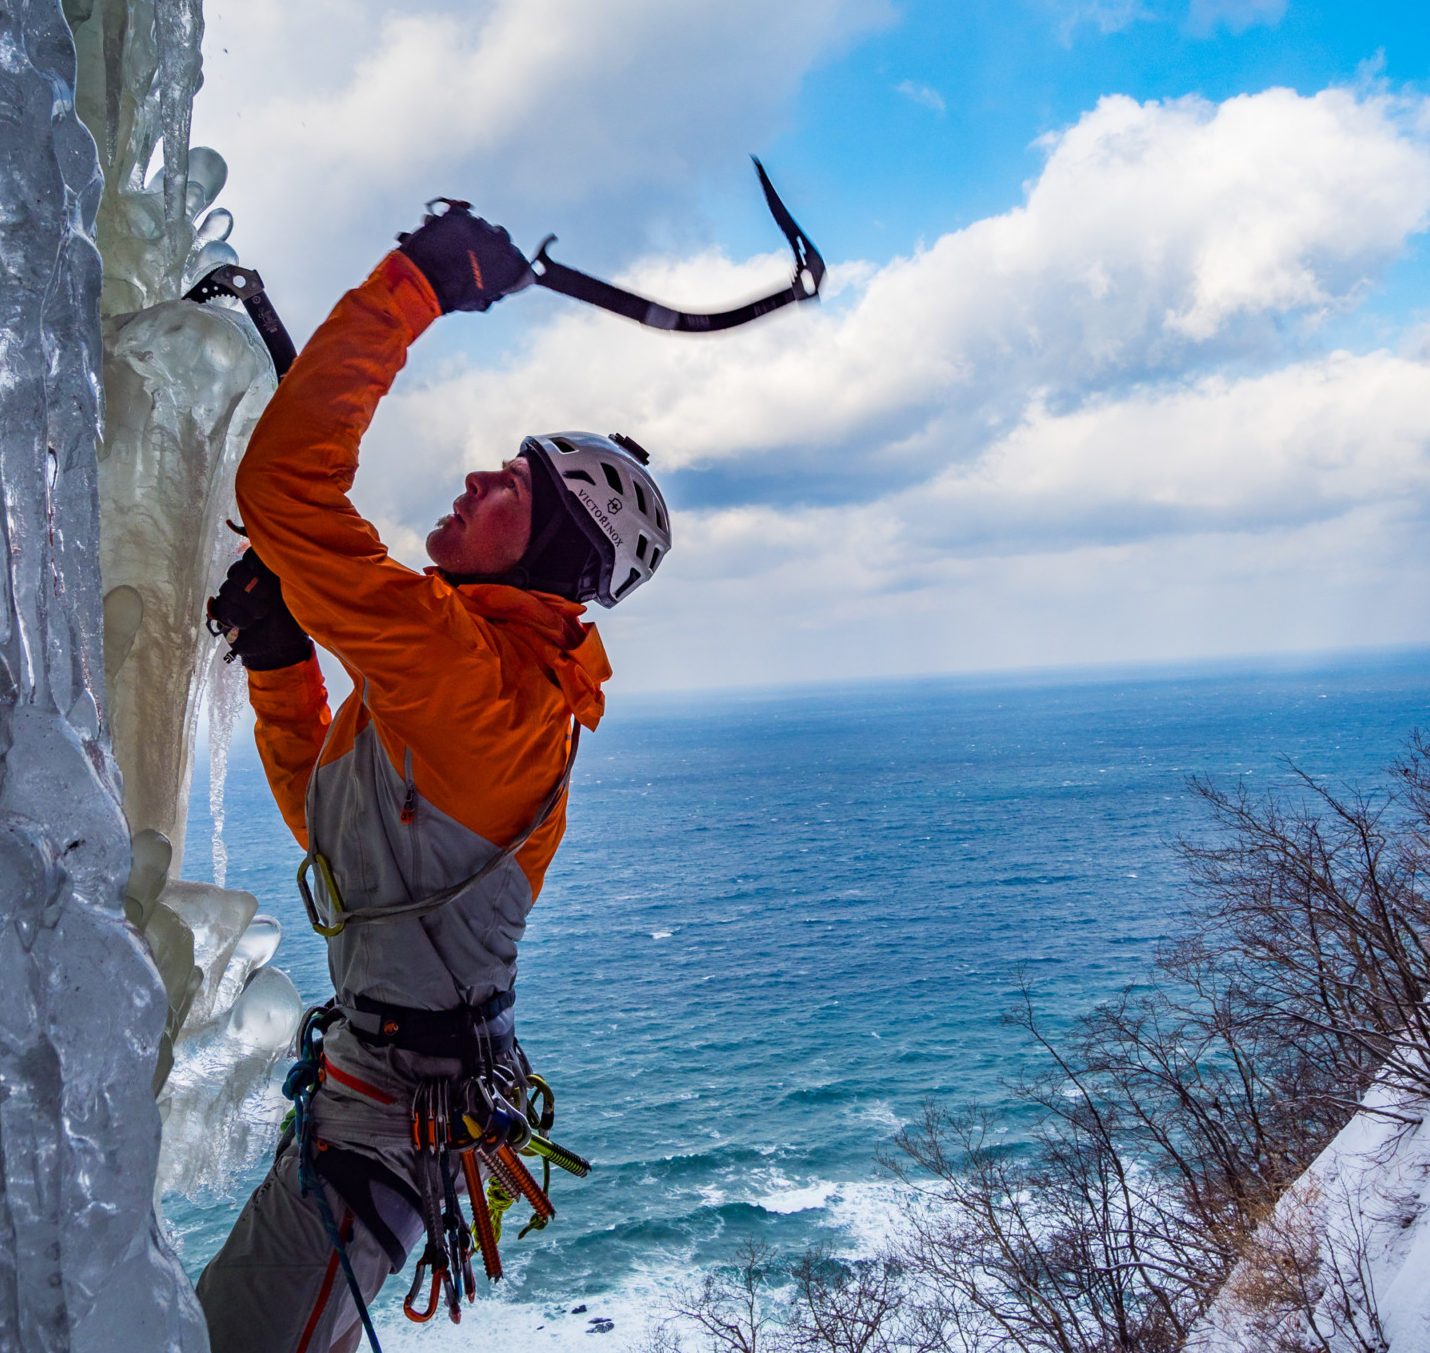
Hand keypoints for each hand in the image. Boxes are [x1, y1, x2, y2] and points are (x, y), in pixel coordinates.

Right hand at [207, 548, 312, 670]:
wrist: (281, 650)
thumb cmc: (294, 623)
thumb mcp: (296, 598)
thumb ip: (288, 578)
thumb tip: (285, 560)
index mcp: (266, 574)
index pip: (251, 556)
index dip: (254, 561)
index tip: (263, 570)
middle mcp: (248, 583)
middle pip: (236, 570)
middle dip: (250, 583)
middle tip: (266, 596)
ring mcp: (234, 597)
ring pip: (227, 588)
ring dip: (247, 603)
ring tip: (262, 615)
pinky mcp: (225, 613)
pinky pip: (222, 607)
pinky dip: (238, 616)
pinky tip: (249, 624)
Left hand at [397, 199, 532, 313]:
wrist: (423, 280)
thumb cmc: (453, 295)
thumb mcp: (481, 300)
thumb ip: (495, 291)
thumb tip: (498, 289)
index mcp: (513, 264)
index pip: (518, 260)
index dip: (505, 265)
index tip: (495, 271)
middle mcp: (501, 241)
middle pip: (501, 237)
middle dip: (490, 246)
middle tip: (473, 256)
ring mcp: (479, 225)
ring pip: (480, 225)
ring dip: (472, 234)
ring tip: (454, 248)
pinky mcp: (459, 214)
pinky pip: (461, 214)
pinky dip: (455, 223)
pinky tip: (445, 237)